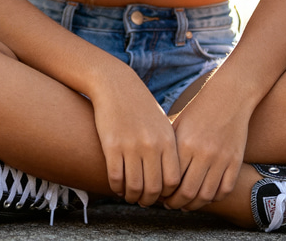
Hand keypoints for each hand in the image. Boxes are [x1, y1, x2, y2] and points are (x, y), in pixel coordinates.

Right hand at [89, 69, 180, 205]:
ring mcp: (131, 146)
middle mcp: (152, 145)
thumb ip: (167, 148)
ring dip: (131, 196)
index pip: (173, 181)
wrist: (115, 84)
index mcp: (167, 140)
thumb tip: (170, 179)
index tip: (160, 195)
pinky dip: (116, 187)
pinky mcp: (112, 145)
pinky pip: (116, 178)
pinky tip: (116, 185)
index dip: (167, 194)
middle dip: (148, 200)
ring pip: (134, 187)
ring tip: (129, 195)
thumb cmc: (139, 105)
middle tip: (142, 201)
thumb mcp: (160, 123)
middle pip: (154, 189)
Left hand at [164, 74, 247, 211]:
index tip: (159, 196)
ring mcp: (221, 159)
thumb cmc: (198, 110)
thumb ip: (168, 146)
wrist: (229, 96)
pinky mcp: (236, 161)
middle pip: (187, 193)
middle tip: (171, 205)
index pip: (170, 180)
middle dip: (176, 203)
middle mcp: (202, 153)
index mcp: (184, 143)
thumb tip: (152, 170)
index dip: (163, 193)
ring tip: (186, 204)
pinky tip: (205, 196)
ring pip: (206, 196)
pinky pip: (224, 190)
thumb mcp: (178, 124)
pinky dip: (214, 198)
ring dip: (194, 205)